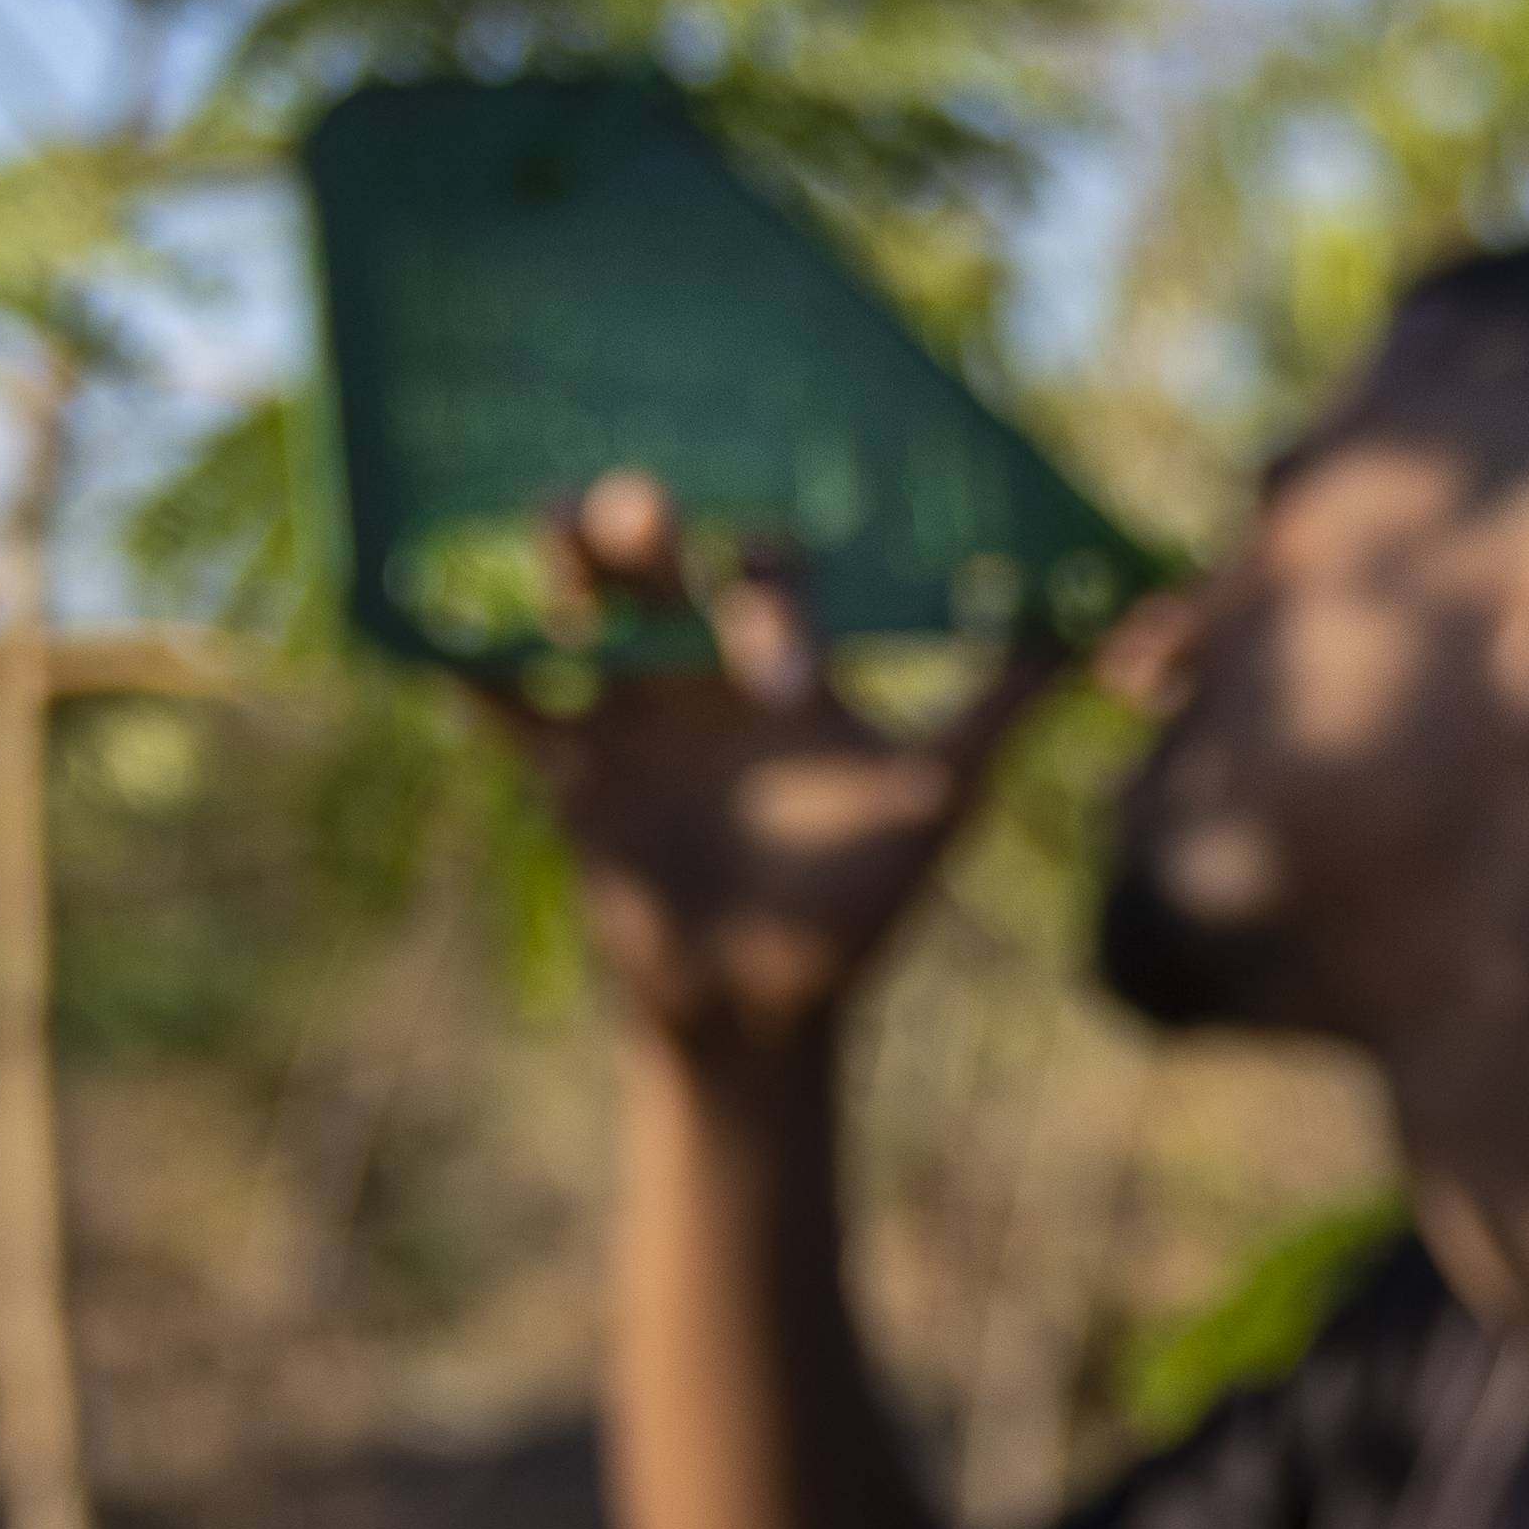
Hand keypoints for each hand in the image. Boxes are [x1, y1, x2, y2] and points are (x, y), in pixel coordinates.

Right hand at [499, 472, 1121, 1076]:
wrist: (768, 1013)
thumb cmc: (863, 901)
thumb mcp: (945, 793)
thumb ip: (1004, 699)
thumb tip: (1098, 611)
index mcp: (780, 653)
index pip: (768, 568)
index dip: (772, 598)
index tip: (785, 684)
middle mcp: (698, 664)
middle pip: (654, 552)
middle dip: (637, 521)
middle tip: (638, 516)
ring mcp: (628, 714)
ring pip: (573, 603)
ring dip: (554, 564)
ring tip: (546, 545)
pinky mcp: (569, 775)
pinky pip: (504, 704)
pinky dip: (466, 662)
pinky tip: (430, 621)